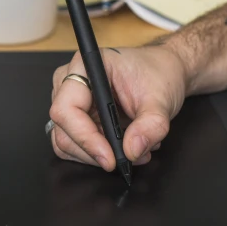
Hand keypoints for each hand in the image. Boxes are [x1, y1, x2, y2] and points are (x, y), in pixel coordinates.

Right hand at [49, 45, 187, 169]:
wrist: (163, 71)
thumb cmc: (157, 74)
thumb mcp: (162, 99)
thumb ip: (150, 125)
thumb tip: (131, 150)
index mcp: (84, 67)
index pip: (67, 110)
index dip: (85, 137)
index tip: (110, 157)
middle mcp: (68, 83)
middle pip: (63, 130)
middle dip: (93, 151)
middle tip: (126, 158)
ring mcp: (68, 101)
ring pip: (65, 142)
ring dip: (95, 156)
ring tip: (130, 151)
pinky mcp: (73, 118)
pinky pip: (72, 144)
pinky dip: (95, 153)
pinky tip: (120, 147)